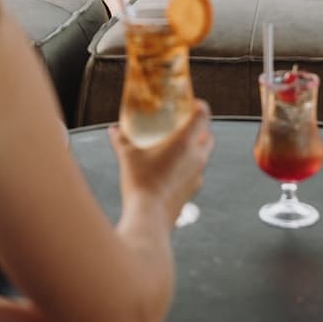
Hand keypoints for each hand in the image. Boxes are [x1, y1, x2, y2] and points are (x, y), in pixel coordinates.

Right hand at [109, 100, 213, 224]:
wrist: (149, 217)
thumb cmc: (140, 183)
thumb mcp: (127, 156)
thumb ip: (121, 139)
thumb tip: (114, 130)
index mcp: (185, 142)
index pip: (203, 115)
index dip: (199, 106)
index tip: (191, 103)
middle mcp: (197, 157)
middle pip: (208, 135)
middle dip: (200, 127)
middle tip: (184, 124)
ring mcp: (198, 174)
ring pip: (203, 154)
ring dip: (195, 147)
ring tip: (177, 147)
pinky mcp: (193, 190)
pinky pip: (196, 172)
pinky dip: (188, 166)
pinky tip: (172, 169)